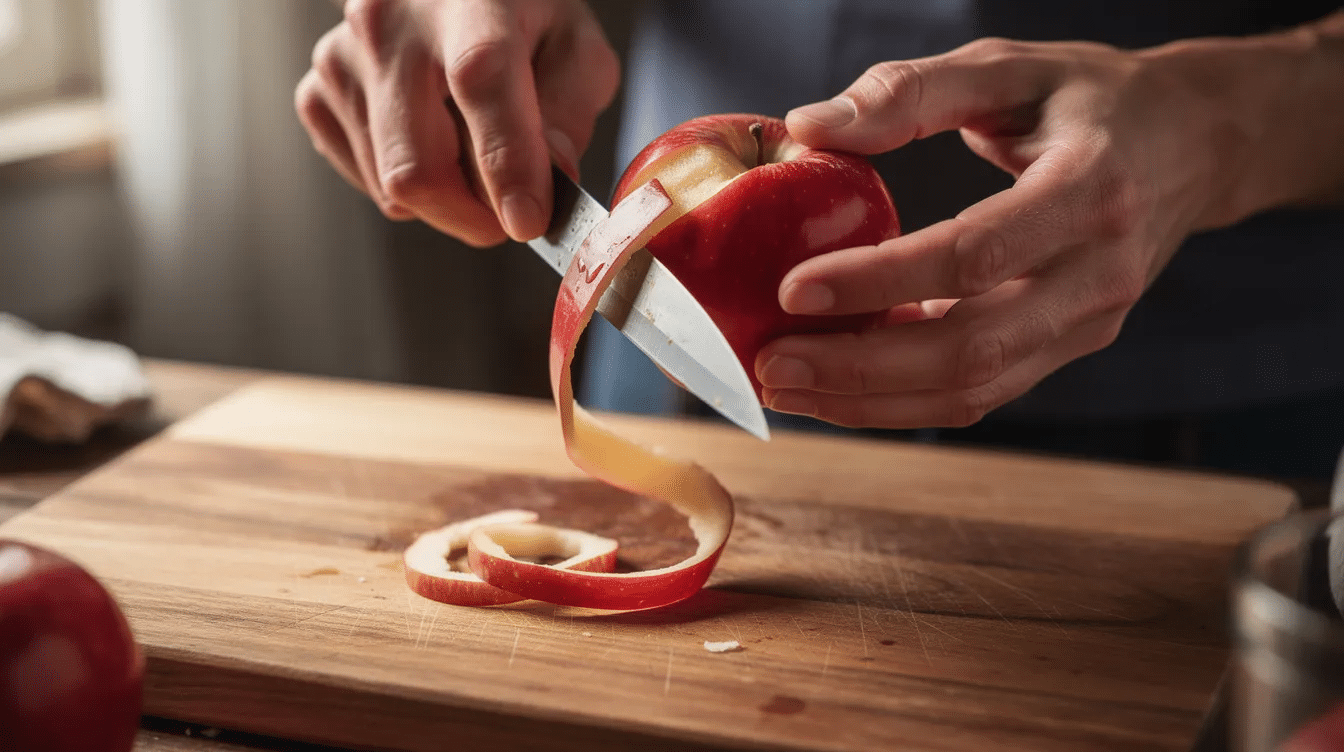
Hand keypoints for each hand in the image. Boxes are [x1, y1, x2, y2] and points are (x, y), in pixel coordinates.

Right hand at [295, 0, 619, 245]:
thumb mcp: (574, 47)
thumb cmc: (518, 16)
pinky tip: (431, 142)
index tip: (527, 221)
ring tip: (472, 147)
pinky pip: (367, 182)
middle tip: (512, 212)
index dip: (505, 163)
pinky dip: (409, 186)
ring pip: (393, 187)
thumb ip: (570, 110)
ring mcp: (342, 59)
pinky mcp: (317, 94)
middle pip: (417, 166)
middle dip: (474, 215)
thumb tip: (547, 182)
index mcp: (468, 1)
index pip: (479, 82)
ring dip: (448, 197)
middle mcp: (389, 24)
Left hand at [756, 18, 1343, 428]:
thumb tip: (807, 127)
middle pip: (972, 347)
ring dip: (872, 399)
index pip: (976, 254)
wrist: (1192, 144)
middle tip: (770, 364)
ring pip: (974, 387)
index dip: (880, 281)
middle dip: (860, 367)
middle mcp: (1099, 272)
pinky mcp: (1069, 346)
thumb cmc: (1089, 97)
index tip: (792, 291)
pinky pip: (982, 390)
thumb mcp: (1008, 65)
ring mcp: (1090, 321)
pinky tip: (839, 384)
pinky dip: (904, 400)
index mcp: (1091, 188)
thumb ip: (909, 91)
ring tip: (786, 385)